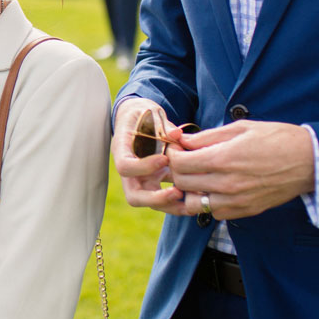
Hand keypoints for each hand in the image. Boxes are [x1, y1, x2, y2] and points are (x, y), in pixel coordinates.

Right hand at [112, 97, 186, 213]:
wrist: (140, 119)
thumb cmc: (143, 114)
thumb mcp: (151, 113)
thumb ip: (163, 124)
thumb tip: (177, 134)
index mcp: (122, 149)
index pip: (125, 166)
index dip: (143, 167)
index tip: (165, 159)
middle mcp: (129, 169)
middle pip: (134, 195)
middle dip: (156, 199)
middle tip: (177, 192)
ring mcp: (140, 178)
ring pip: (149, 202)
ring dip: (170, 206)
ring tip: (191, 202)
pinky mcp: (153, 182)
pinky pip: (162, 198)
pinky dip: (177, 201)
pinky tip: (195, 197)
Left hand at [166, 121, 314, 219]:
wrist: (309, 161)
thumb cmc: (276, 139)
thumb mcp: (240, 128)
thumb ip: (207, 136)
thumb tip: (182, 140)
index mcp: (224, 159)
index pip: (179, 164)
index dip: (172, 155)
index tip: (177, 148)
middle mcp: (227, 184)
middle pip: (183, 183)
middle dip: (177, 171)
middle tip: (183, 160)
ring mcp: (236, 201)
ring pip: (194, 204)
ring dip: (190, 191)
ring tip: (198, 177)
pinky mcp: (245, 211)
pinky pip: (215, 213)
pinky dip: (209, 203)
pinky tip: (215, 188)